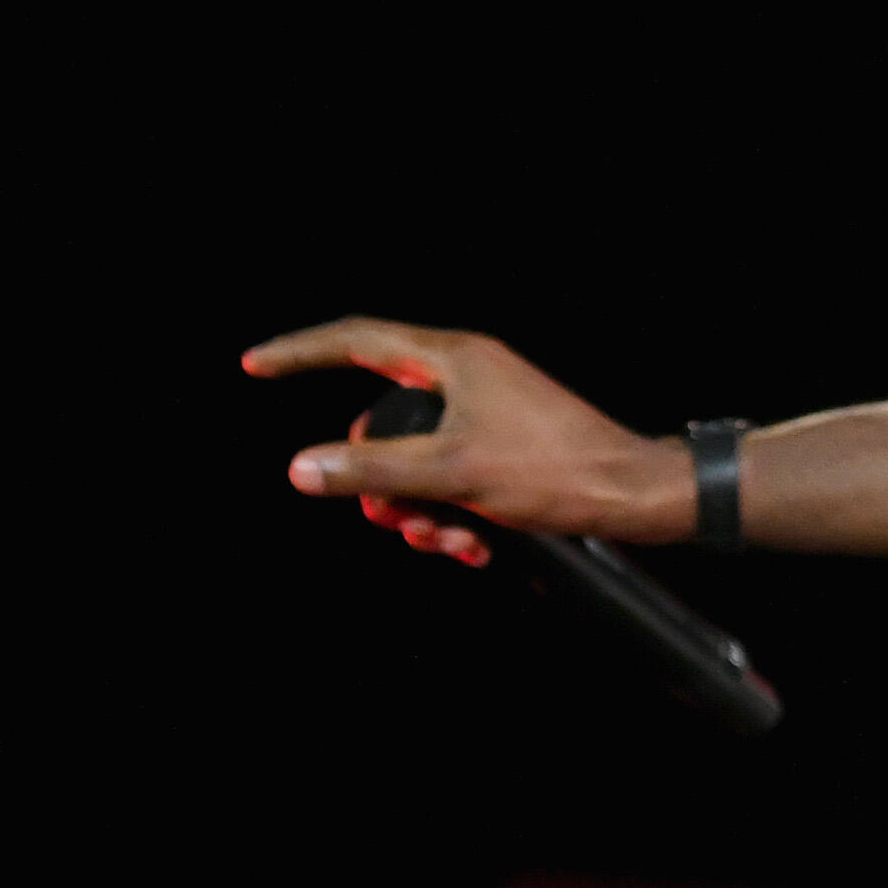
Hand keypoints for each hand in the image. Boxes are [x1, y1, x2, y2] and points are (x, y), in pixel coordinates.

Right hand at [246, 318, 679, 566]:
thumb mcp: (451, 472)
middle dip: (378, 479)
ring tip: (451, 541)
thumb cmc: (554, 470)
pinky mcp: (504, 449)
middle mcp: (467, 376)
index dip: (301, 352)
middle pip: (383, 421)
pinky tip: (475, 548)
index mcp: (453, 357)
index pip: (356, 339)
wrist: (632, 496)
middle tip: (391, 519)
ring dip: (420, 510)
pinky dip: (453, 516)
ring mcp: (486, 412)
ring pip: (416, 461)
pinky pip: (451, 479)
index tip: (255, 365)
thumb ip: (372, 468)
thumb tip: (301, 468)